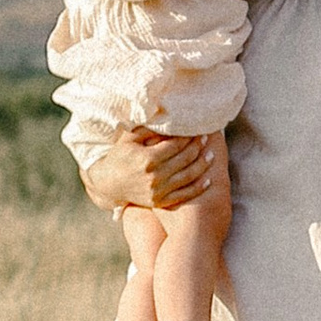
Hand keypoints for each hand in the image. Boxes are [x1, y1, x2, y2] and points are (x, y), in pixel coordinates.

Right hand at [81, 126, 212, 210]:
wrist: (108, 185)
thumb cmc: (119, 157)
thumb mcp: (128, 139)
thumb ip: (147, 129)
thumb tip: (166, 118)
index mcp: (147, 159)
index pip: (175, 146)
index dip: (188, 138)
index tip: (196, 131)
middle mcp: (154, 176)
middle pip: (185, 159)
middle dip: (197, 147)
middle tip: (205, 139)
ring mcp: (158, 191)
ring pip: (188, 176)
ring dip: (203, 165)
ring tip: (211, 155)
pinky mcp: (160, 201)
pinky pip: (184, 194)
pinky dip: (198, 187)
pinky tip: (208, 179)